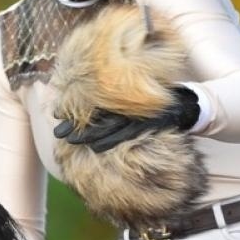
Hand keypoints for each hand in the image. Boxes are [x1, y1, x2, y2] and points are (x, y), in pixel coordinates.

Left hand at [53, 87, 200, 152]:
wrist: (186, 104)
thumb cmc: (153, 99)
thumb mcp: (131, 94)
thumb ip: (112, 96)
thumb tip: (88, 98)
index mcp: (120, 93)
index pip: (91, 100)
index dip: (72, 107)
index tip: (53, 112)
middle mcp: (127, 102)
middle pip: (96, 113)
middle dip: (75, 123)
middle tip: (57, 131)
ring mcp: (138, 112)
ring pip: (108, 124)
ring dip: (88, 134)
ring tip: (69, 141)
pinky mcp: (149, 123)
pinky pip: (127, 132)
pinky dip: (111, 140)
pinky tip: (96, 147)